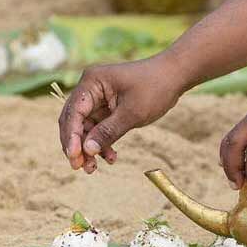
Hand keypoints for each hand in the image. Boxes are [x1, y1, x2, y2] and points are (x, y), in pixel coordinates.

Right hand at [58, 55, 188, 172]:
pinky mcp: (107, 109)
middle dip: (76, 145)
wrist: (174, 77)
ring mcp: (98, 99)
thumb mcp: (132, 113)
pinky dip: (101, 143)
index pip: (74, 112)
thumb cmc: (155, 88)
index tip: (74, 157)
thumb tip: (87, 150)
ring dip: (88, 148)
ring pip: (85, 128)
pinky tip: (110, 157)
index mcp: (92, 82)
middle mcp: (90, 89)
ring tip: (92, 169)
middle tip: (79, 167)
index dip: (71, 136)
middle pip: (74, 121)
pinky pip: (98, 129)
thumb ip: (108, 132)